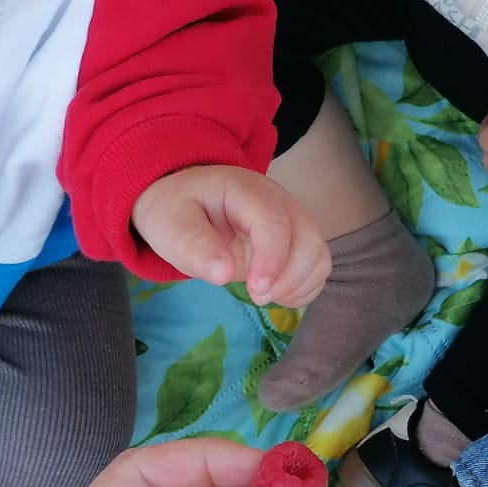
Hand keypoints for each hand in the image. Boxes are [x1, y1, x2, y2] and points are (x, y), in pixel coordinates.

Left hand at [132, 165, 330, 306]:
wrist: (187, 203)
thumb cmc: (177, 212)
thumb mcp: (169, 225)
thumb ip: (193, 246)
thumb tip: (223, 274)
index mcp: (243, 189)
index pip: (272, 220)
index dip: (272, 258)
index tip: (258, 291)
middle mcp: (277, 200)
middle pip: (308, 237)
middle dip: (290, 277)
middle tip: (257, 297)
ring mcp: (291, 219)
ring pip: (318, 253)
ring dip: (299, 284)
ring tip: (265, 296)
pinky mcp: (296, 240)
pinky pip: (317, 266)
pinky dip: (304, 287)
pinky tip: (277, 294)